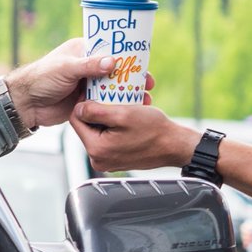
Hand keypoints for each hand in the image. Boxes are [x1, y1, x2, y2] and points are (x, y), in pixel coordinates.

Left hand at [4, 38, 153, 129]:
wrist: (26, 104)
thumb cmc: (41, 78)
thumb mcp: (66, 68)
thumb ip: (88, 66)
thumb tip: (113, 61)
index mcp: (83, 50)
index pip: (110, 49)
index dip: (128, 56)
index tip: (143, 63)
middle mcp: (88, 66)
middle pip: (116, 69)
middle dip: (132, 76)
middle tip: (149, 82)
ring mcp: (88, 84)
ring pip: (113, 86)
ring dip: (127, 91)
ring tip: (145, 97)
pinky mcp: (87, 100)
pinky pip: (106, 101)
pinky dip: (118, 104)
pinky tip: (131, 108)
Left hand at [70, 100, 199, 173]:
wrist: (175, 145)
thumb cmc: (154, 130)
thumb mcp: (123, 114)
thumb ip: (95, 111)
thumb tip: (78, 107)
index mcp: (96, 149)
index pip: (76, 119)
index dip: (83, 102)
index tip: (94, 90)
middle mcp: (98, 159)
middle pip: (86, 126)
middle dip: (97, 110)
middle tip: (110, 97)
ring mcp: (107, 161)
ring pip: (98, 131)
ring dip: (107, 117)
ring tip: (120, 106)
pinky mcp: (116, 159)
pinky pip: (108, 139)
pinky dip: (114, 127)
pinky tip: (126, 118)